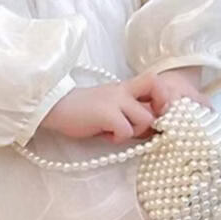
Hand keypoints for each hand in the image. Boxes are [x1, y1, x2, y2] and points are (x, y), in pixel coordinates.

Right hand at [38, 67, 213, 143]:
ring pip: (146, 118)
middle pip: (159, 90)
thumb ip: (129, 114)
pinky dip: (119, 138)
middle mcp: (123, 90)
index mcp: (125, 87)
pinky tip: (107, 136)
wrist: (55, 106)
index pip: (155, 82)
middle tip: (152, 126)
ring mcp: (115, 100)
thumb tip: (151, 131)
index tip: (162, 113)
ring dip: (137, 130)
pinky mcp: (106, 113)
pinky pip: (126, 129)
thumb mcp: (109, 108)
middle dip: (162, 111)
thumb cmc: (82, 111)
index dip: (165, 97)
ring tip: (119, 133)